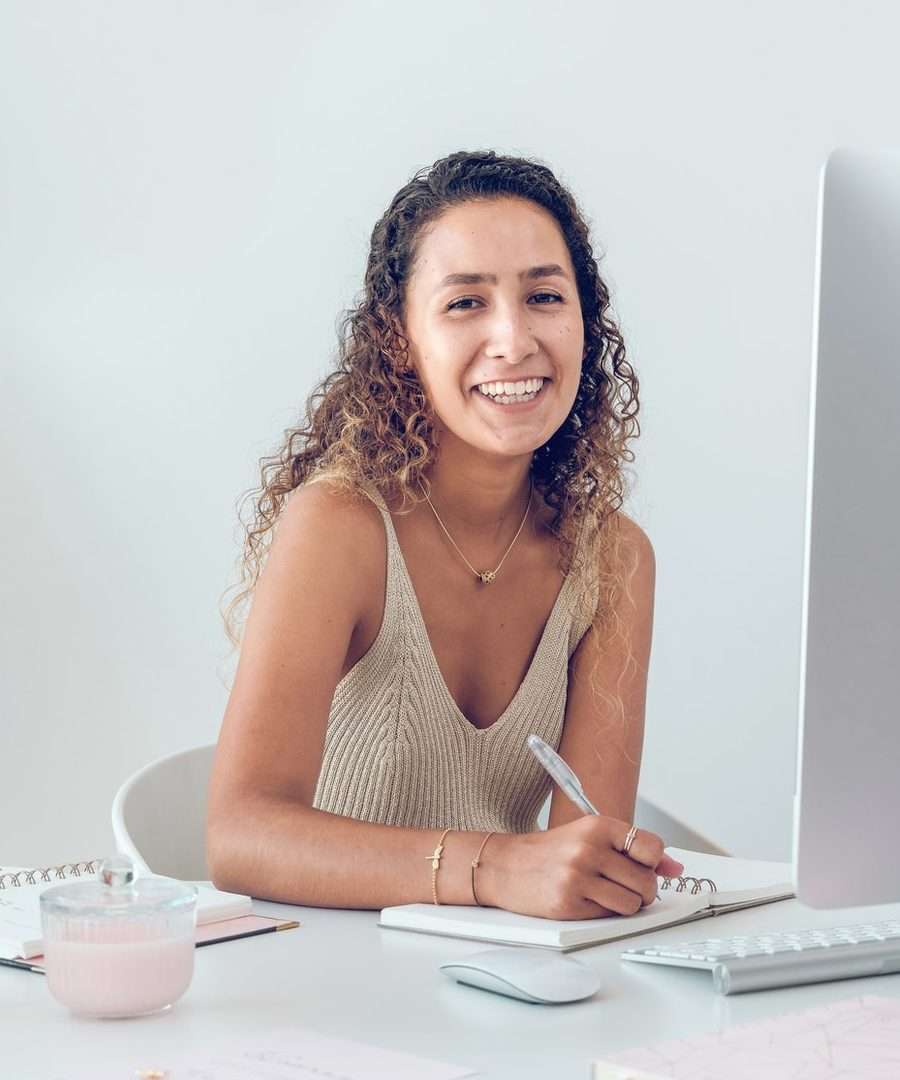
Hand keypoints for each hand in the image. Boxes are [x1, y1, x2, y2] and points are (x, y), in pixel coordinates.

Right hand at [480, 816, 685, 920]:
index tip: (641, 865)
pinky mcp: (568, 904)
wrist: (505, 865)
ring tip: (604, 893)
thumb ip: (633, 850)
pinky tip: (585, 900)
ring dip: (624, 904)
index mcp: (597, 826)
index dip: (652, 862)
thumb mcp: (590, 837)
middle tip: (622, 884)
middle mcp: (588, 849)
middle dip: (641, 889)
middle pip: (646, 881)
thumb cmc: (551, 852)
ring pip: (632, 904)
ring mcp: (577, 877)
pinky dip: (603, 913)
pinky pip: (609, 917)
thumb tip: (674, 868)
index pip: (651, 847)